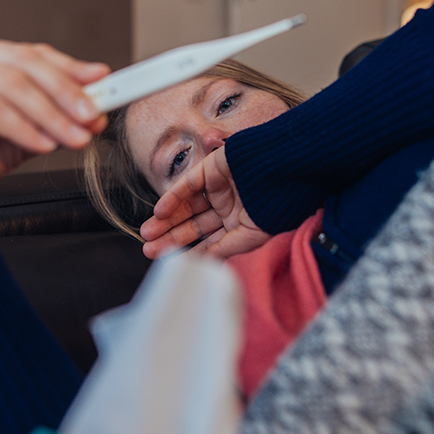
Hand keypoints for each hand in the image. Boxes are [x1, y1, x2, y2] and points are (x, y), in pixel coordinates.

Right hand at [0, 39, 108, 243]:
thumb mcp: (27, 132)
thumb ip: (55, 115)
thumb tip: (96, 108)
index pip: (31, 54)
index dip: (69, 67)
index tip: (101, 83)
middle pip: (23, 63)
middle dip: (65, 91)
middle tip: (92, 115)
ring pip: (10, 84)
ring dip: (49, 113)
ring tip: (73, 137)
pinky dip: (22, 127)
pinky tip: (41, 144)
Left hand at [140, 146, 271, 259]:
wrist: (286, 168)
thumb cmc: (278, 204)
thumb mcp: (252, 236)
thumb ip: (226, 249)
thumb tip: (203, 264)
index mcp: (240, 225)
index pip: (210, 242)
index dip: (190, 252)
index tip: (171, 263)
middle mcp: (229, 207)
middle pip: (193, 225)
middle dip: (171, 238)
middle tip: (149, 250)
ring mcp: (220, 188)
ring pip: (186, 207)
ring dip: (166, 221)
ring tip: (147, 235)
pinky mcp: (212, 169)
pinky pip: (187, 185)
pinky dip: (172, 198)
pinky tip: (159, 213)